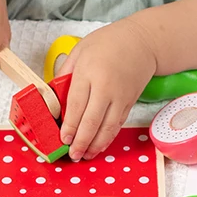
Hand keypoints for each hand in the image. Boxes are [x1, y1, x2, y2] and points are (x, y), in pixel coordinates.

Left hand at [58, 19, 157, 160]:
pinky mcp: (129, 103)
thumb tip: (54, 96)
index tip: (63, 139)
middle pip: (91, 121)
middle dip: (81, 142)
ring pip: (107, 128)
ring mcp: (120, 97)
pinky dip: (108, 139)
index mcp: (89, 72)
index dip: (69, 125)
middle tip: (73, 154)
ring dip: (95, 145)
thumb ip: (65, 73)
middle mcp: (105, 87)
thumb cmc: (108, 43)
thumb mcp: (80, 50)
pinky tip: (99, 146)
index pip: (76, 105)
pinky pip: (117, 125)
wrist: (142, 41)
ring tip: (85, 156)